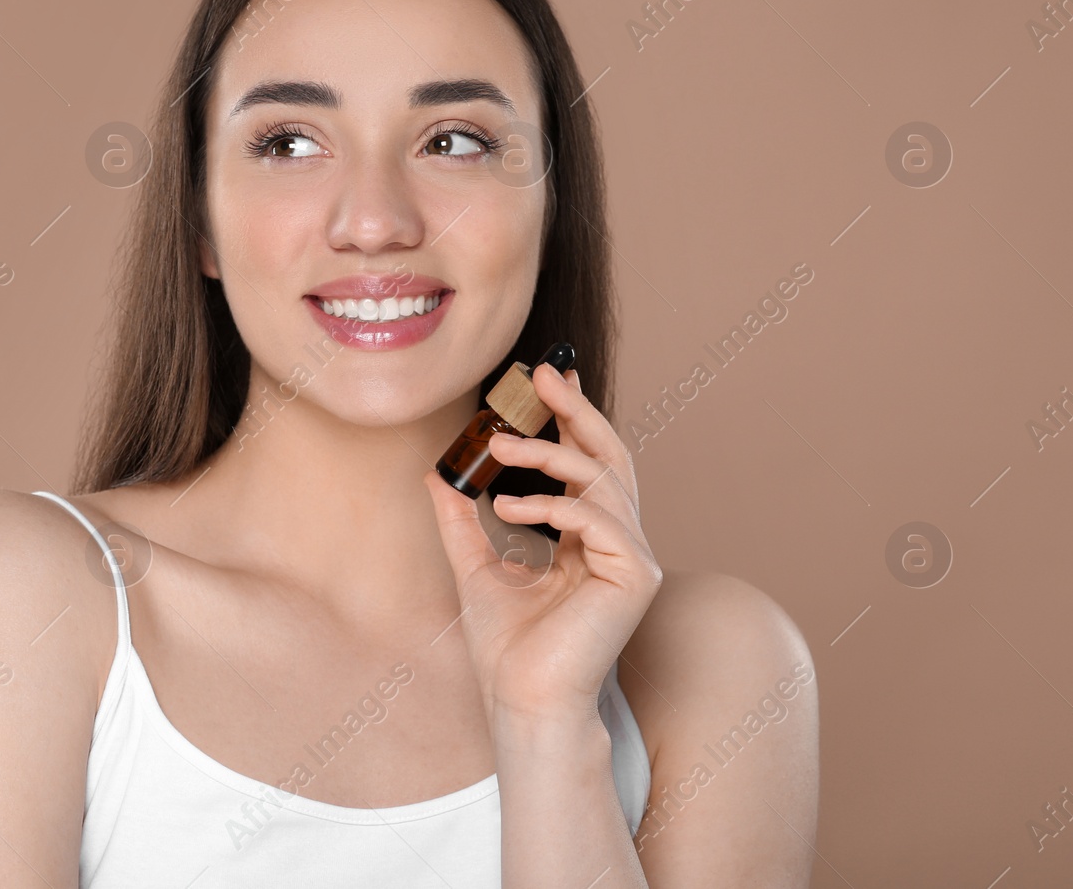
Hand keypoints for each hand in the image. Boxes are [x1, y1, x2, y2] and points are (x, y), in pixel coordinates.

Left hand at [423, 362, 661, 728]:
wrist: (522, 700)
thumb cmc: (507, 648)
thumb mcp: (474, 566)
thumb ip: (462, 521)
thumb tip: (436, 475)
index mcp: (590, 540)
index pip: (589, 465)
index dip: (572, 417)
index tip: (546, 377)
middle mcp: (619, 543)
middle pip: (610, 458)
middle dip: (577, 410)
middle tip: (541, 373)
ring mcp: (634, 559)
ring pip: (602, 479)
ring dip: (548, 455)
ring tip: (501, 449)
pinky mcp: (636, 575)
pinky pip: (597, 518)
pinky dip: (552, 505)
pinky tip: (508, 508)